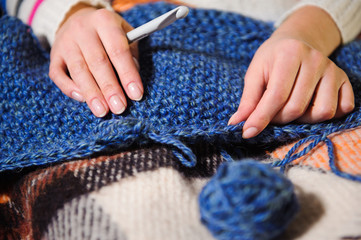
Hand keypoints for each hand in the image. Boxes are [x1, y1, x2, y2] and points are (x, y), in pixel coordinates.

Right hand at [49, 4, 142, 116]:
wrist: (77, 18)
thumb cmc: (108, 33)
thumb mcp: (125, 34)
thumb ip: (131, 55)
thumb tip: (132, 80)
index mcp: (104, 21)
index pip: (118, 50)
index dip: (128, 74)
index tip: (136, 95)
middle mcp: (83, 30)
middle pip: (97, 62)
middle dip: (109, 88)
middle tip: (119, 108)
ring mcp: (66, 42)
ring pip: (78, 70)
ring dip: (91, 93)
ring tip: (102, 111)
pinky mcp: (54, 54)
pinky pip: (58, 75)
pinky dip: (69, 88)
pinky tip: (82, 99)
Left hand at [228, 34, 353, 137]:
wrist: (298, 40)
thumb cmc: (272, 59)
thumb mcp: (255, 73)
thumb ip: (248, 99)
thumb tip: (237, 123)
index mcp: (290, 54)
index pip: (276, 95)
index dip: (261, 118)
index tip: (248, 132)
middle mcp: (315, 60)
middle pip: (297, 108)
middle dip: (279, 119)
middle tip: (272, 113)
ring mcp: (333, 70)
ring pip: (322, 112)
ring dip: (303, 119)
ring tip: (291, 108)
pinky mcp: (344, 79)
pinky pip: (342, 108)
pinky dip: (326, 114)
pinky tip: (311, 106)